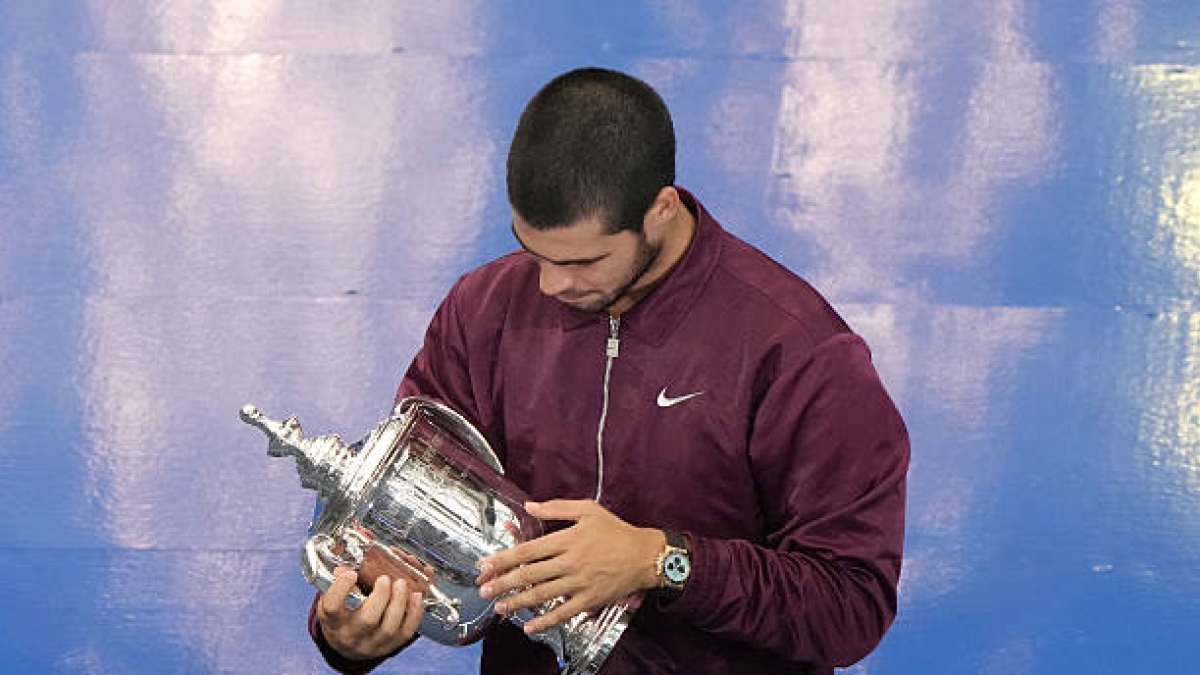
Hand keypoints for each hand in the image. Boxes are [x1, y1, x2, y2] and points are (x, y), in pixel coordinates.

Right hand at [317, 566, 423, 660]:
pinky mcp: (389, 646)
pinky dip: (414, 613)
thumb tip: (350, 557)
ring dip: (399, 603)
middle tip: (385, 579)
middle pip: (367, 620)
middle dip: (381, 596)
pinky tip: (416, 597)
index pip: (332, 607)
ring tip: (402, 584)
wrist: (346, 645)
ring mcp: (371, 643)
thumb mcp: (333, 599)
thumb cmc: (341, 617)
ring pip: (389, 628)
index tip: (351, 573)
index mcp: (333, 620)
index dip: (341, 589)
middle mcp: (351, 635)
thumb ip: (340, 580)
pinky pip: (405, 633)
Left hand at [476, 499, 664, 633]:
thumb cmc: (616, 531)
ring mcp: (579, 583)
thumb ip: (556, 507)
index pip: (527, 550)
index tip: (485, 564)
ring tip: (499, 606)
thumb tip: (529, 506)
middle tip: (483, 588)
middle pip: (529, 574)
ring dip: (517, 602)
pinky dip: (545, 621)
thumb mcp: (588, 510)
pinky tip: (529, 626)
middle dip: (502, 582)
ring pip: (542, 595)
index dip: (503, 558)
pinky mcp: (589, 599)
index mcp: (567, 539)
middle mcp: (570, 562)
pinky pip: (563, 613)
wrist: (645, 555)